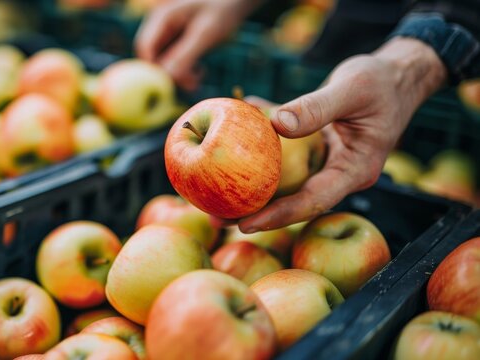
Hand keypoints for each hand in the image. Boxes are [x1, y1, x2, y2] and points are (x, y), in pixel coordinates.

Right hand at [135, 0, 262, 90]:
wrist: (235, 2)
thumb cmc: (222, 10)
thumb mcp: (206, 33)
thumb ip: (186, 54)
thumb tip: (168, 76)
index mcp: (162, 17)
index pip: (144, 46)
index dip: (152, 67)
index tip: (170, 84)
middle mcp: (160, 26)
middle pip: (152, 57)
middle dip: (169, 74)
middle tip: (192, 84)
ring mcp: (168, 35)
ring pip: (163, 63)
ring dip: (178, 75)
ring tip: (199, 78)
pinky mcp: (177, 43)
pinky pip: (173, 63)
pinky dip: (184, 71)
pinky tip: (200, 71)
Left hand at [226, 38, 446, 231]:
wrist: (397, 75)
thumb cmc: (382, 81)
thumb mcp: (353, 88)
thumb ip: (318, 106)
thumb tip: (277, 125)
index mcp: (355, 170)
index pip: (314, 200)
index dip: (279, 215)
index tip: (246, 224)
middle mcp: (339, 174)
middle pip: (294, 200)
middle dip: (256, 210)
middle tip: (217, 217)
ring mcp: (326, 164)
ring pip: (284, 181)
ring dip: (251, 185)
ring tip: (212, 194)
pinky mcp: (315, 150)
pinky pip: (283, 155)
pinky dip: (259, 149)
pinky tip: (230, 138)